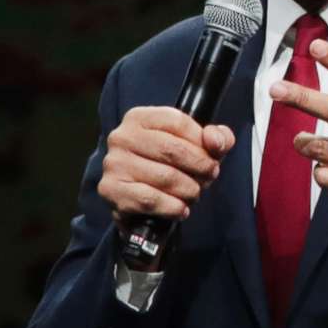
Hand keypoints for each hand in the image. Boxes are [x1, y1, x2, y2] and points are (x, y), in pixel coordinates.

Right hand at [99, 106, 234, 227]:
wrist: (139, 200)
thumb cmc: (167, 166)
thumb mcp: (195, 145)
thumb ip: (216, 137)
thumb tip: (216, 141)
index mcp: (139, 118)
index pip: (178, 122)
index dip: (202, 142)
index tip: (214, 156)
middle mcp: (121, 137)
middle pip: (173, 150)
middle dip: (200, 166)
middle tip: (210, 176)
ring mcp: (114, 164)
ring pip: (165, 177)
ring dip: (189, 190)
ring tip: (194, 193)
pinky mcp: (111, 190)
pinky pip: (150, 200)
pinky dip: (173, 207)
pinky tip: (181, 209)